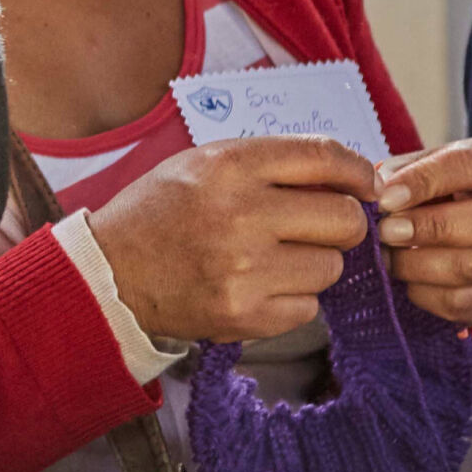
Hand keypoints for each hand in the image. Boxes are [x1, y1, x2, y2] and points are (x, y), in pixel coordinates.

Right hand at [86, 137, 378, 342]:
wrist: (108, 275)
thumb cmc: (159, 214)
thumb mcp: (202, 164)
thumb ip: (271, 163)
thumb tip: (353, 177)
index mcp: (228, 166)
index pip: (326, 157)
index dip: (357, 172)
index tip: (363, 185)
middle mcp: (240, 214)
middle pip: (344, 218)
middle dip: (338, 224)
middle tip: (312, 229)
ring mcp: (244, 269)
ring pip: (332, 267)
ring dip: (312, 264)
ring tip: (270, 261)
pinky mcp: (244, 314)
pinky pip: (308, 308)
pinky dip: (290, 300)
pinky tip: (255, 288)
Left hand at [375, 139, 471, 326]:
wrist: (446, 233)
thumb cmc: (426, 194)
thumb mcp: (414, 170)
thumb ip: (396, 173)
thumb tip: (376, 188)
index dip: (426, 180)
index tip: (385, 198)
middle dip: (433, 227)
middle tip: (386, 231)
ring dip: (419, 264)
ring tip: (387, 256)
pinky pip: (462, 302)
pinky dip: (424, 294)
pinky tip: (404, 279)